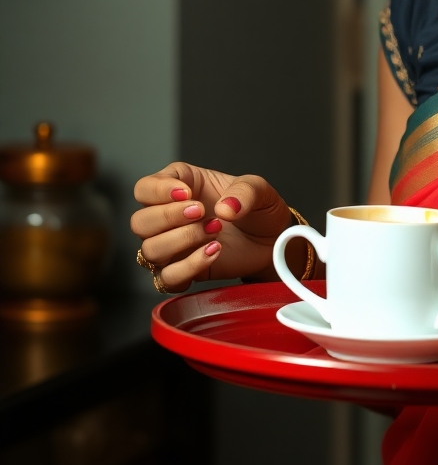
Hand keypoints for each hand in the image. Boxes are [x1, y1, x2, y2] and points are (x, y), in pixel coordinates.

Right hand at [131, 162, 293, 292]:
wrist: (272, 240)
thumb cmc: (258, 209)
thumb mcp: (259, 189)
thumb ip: (245, 191)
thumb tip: (224, 208)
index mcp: (180, 186)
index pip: (144, 188)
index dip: (157, 190)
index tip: (185, 193)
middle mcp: (169, 217)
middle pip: (139, 221)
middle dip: (169, 217)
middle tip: (201, 212)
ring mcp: (172, 247)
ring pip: (149, 250)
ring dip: (182, 240)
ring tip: (215, 230)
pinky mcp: (182, 272)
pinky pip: (167, 278)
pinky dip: (189, 267)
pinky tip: (214, 252)